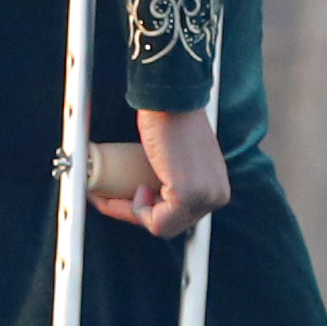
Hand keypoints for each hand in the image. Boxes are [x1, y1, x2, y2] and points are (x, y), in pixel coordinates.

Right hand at [87, 107, 226, 238]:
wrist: (169, 99)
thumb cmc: (171, 120)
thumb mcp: (178, 157)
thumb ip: (174, 175)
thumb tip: (148, 191)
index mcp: (216, 187)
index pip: (180, 216)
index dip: (147, 211)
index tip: (122, 200)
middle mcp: (216, 195)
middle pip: (171, 224)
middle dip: (135, 215)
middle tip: (110, 198)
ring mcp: (204, 198)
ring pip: (162, 226)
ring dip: (131, 214)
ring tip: (111, 195)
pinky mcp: (188, 196)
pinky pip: (156, 222)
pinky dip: (135, 212)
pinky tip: (131, 193)